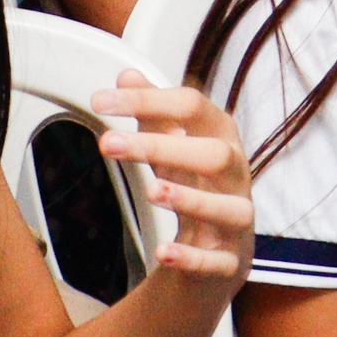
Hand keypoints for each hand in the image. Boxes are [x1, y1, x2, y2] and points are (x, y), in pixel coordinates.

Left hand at [92, 81, 256, 280]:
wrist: (221, 247)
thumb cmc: (196, 184)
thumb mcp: (175, 144)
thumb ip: (154, 111)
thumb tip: (127, 76)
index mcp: (222, 137)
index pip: (192, 107)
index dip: (147, 100)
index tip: (99, 100)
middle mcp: (236, 176)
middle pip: (213, 154)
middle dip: (162, 147)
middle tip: (107, 143)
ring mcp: (237, 219)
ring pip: (228, 207)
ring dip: (190, 198)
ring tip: (150, 190)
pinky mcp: (230, 260)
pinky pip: (217, 260)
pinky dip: (191, 257)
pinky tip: (162, 253)